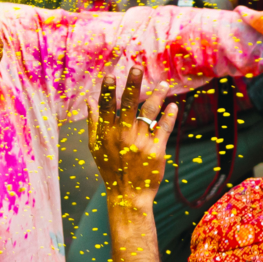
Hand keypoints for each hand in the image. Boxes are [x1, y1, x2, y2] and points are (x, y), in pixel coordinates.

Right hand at [88, 68, 177, 208]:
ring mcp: (140, 141)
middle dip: (132, 85)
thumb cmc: (110, 167)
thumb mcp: (95, 146)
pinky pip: (164, 127)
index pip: (106, 106)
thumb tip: (90, 100)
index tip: (111, 75)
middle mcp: (122, 134)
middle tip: (136, 68)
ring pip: (149, 112)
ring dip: (156, 96)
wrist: (127, 193)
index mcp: (106, 133)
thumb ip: (93, 122)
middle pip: (127, 104)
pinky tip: (172, 106)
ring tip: (164, 84)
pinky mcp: (156, 149)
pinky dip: (169, 115)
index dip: (108, 90)